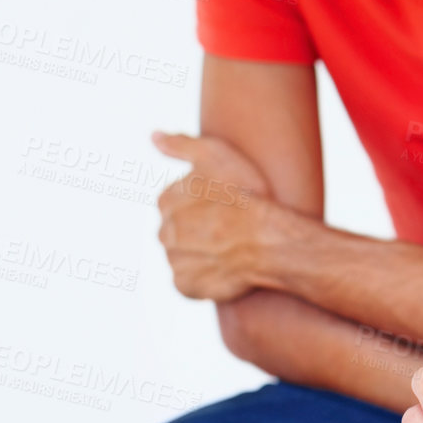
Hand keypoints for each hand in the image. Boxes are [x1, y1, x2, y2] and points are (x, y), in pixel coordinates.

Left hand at [153, 131, 284, 301]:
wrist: (269, 240)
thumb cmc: (246, 194)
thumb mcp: (215, 154)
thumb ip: (180, 144)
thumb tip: (152, 136)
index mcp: (166, 201)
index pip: (178, 201)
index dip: (206, 201)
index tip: (226, 203)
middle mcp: (163, 232)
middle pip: (180, 229)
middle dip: (201, 228)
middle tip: (230, 226)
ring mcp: (173, 261)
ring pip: (185, 255)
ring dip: (204, 252)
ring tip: (233, 246)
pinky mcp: (185, 286)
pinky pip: (191, 280)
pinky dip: (206, 275)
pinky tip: (227, 266)